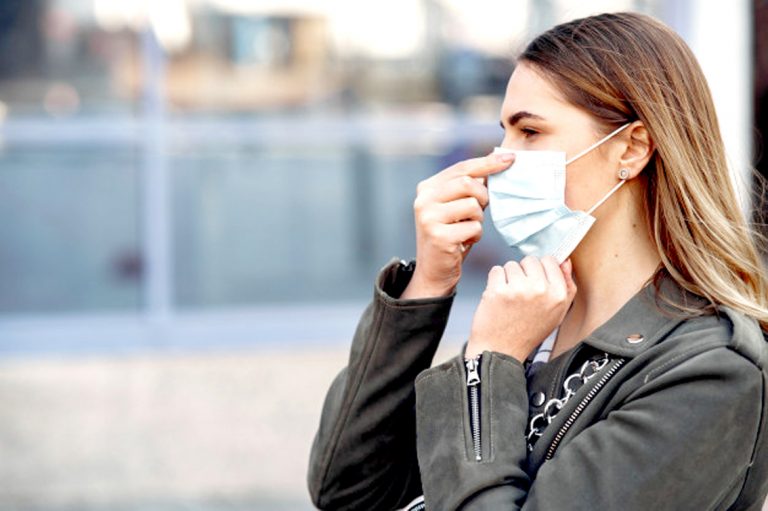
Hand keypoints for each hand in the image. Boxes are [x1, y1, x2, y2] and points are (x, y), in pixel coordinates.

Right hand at [401, 152, 514, 298]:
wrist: (434, 270)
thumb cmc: (451, 235)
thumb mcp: (456, 207)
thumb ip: (469, 187)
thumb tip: (498, 161)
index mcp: (427, 188)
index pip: (462, 168)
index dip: (488, 162)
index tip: (511, 158)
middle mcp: (423, 200)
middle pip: (467, 183)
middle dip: (483, 196)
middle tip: (480, 210)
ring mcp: (429, 218)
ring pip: (473, 205)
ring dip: (478, 219)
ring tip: (467, 229)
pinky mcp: (439, 236)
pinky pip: (474, 227)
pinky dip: (475, 236)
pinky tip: (464, 242)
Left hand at [465, 257, 576, 361]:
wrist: (501, 350)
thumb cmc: (528, 332)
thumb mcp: (557, 313)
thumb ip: (566, 286)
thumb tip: (565, 261)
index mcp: (559, 295)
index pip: (550, 261)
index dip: (540, 270)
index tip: (534, 282)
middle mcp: (541, 290)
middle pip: (530, 260)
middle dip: (524, 273)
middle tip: (521, 293)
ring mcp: (519, 289)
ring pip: (512, 265)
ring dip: (508, 278)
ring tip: (510, 298)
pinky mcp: (498, 290)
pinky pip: (496, 270)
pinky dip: (494, 281)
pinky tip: (498, 297)